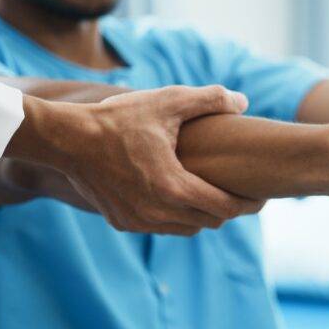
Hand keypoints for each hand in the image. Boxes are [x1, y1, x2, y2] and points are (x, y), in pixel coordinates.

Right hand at [25, 85, 265, 234]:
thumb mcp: (167, 101)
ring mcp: (138, 222)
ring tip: (210, 193)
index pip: (226, 208)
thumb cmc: (118, 118)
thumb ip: (210, 99)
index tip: (262, 196)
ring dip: (200, 214)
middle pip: (209, 222)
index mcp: (175, 189)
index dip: (248, 204)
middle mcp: (158, 213)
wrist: (66, 139)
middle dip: (227, 208)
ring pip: (186, 229)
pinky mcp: (121, 223)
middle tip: (239, 192)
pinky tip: (176, 195)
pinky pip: (159, 227)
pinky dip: (173, 216)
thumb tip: (244, 101)